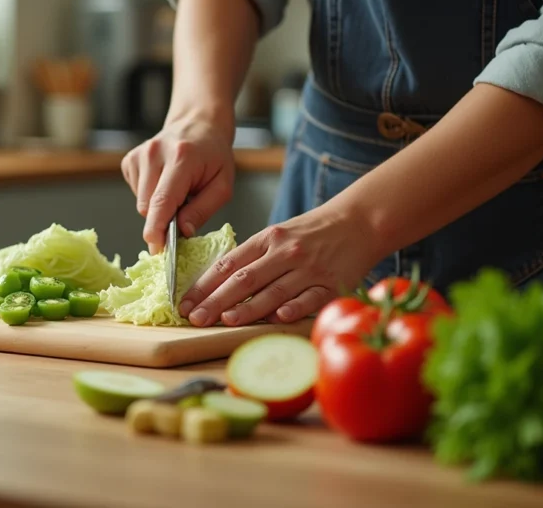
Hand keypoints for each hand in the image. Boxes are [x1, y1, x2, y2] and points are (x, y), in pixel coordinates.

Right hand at [121, 120, 234, 253]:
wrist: (197, 124)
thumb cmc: (213, 156)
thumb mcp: (222, 184)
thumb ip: (203, 209)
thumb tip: (183, 232)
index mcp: (181, 158)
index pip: (162, 200)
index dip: (157, 229)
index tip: (157, 250)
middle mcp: (155, 153)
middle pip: (148, 207)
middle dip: (164, 219)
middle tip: (183, 211)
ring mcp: (139, 155)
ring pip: (141, 203)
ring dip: (158, 207)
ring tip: (176, 191)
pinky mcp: (129, 160)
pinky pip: (136, 194)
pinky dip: (150, 197)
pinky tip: (163, 183)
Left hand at [178, 203, 382, 326]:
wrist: (358, 222)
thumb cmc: (311, 233)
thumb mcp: (277, 235)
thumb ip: (252, 257)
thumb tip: (217, 284)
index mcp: (267, 240)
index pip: (228, 264)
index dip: (204, 285)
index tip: (184, 303)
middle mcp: (285, 253)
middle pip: (244, 280)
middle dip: (216, 300)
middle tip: (194, 318)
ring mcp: (308, 269)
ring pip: (273, 291)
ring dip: (248, 307)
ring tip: (225, 320)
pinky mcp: (331, 284)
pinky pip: (309, 298)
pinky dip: (293, 308)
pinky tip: (276, 318)